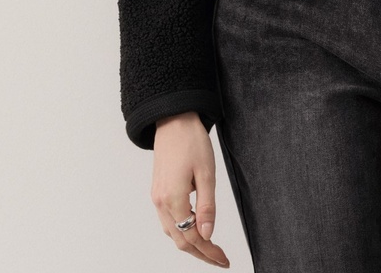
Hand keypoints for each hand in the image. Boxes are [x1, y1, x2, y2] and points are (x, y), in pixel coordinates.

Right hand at [151, 112, 229, 266]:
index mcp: (173, 199)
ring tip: (210, 249)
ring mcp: (157, 198)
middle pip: (181, 240)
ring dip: (191, 245)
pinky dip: (182, 232)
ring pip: (173, 233)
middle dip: (201, 253)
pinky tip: (194, 231)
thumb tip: (208, 234)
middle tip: (220, 259)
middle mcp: (161, 203)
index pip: (192, 236)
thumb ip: (208, 206)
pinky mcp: (158, 192)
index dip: (209, 251)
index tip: (224, 259)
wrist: (173, 121)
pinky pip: (168, 221)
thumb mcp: (207, 173)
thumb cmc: (192, 142)